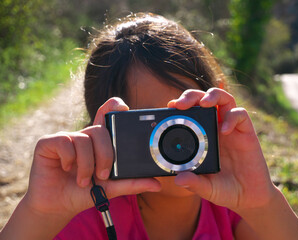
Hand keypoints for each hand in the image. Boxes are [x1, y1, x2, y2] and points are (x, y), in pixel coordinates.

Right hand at [24, 97, 160, 218]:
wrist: (58, 206)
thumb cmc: (84, 193)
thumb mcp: (111, 188)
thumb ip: (132, 183)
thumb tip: (157, 184)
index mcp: (98, 142)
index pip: (106, 116)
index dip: (114, 106)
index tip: (124, 108)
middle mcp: (83, 136)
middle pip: (100, 130)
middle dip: (105, 155)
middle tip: (102, 175)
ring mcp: (66, 137)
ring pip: (84, 138)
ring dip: (87, 165)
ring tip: (83, 181)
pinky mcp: (49, 142)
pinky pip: (65, 142)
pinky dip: (70, 160)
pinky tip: (66, 169)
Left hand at [168, 88, 275, 211]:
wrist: (249, 197)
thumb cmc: (224, 189)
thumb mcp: (206, 187)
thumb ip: (194, 183)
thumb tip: (178, 179)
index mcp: (202, 136)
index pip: (190, 113)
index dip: (180, 106)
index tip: (169, 107)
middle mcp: (215, 128)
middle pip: (203, 99)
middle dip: (192, 96)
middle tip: (181, 104)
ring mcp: (231, 128)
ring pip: (223, 99)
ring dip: (213, 95)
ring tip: (204, 103)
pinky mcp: (247, 132)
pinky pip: (241, 115)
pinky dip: (232, 117)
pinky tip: (224, 130)